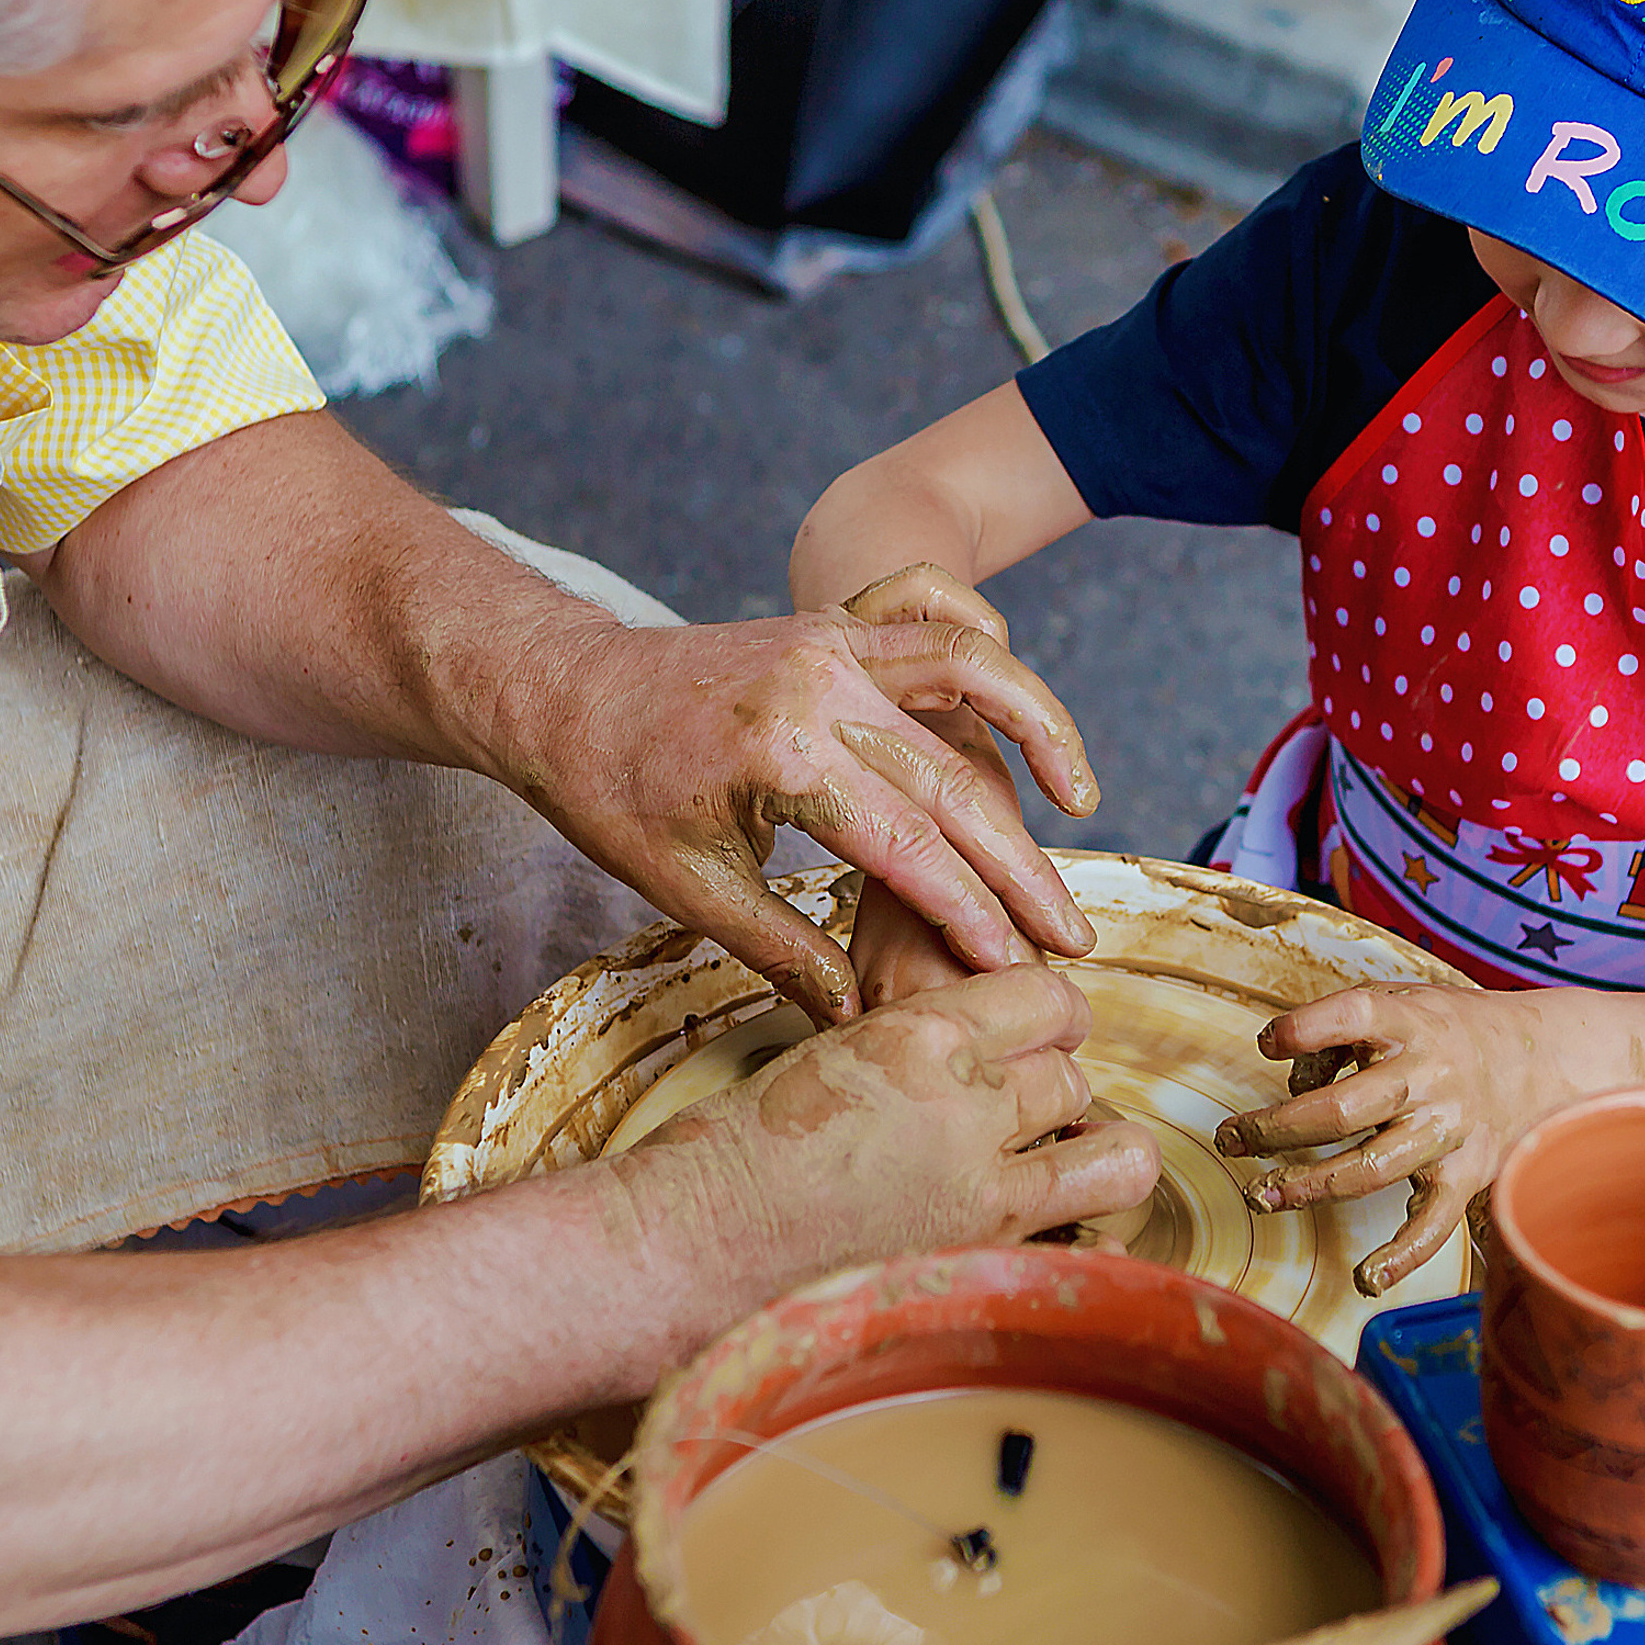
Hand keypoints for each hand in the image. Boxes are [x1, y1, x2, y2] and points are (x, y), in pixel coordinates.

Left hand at [497, 565, 1100, 1023]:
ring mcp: (832, 644)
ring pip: (970, 684)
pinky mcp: (834, 626)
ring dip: (1039, 738)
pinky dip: (992, 666)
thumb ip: (781, 949)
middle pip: (956, 783)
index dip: (969, 915)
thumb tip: (858, 1017)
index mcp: (782, 756)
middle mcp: (818, 687)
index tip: (1013, 968)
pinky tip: (1024, 716)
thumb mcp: (687, 887)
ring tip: (1083, 802)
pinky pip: (936, 630)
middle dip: (1020, 867)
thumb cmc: (610, 793)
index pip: (908, 849)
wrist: (561, 687)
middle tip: (1072, 931)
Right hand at [621, 967, 1157, 1309]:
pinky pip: (1087, 1221)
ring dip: (1089, 1148)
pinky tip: (1046, 1225)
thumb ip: (913, 1052)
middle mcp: (964, 1095)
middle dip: (1054, 1087)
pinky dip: (1080, 1220)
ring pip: (1110, 1145)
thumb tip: (972, 1058)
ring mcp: (982, 1182)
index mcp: (918, 1029)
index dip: (1050, 1016)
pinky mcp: (984, 1255)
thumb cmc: (731, 1154)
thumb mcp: (830, 1058)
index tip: (1039, 1036)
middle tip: (1020, 1113)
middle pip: (1073, 1070)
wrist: (689, 1246)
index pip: (1046, 996)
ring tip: (1054, 1162)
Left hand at [1213, 983, 1575, 1293]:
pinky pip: (1433, 1224)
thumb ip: (1338, 1029)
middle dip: (1275, 1129)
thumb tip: (1291, 1077)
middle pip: (1342, 1110)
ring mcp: (1447, 1130)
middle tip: (1230, 1140)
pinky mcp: (1466, 1174)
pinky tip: (1366, 1277)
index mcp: (1409, 1024)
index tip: (1267, 1043)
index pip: (1353, 1016)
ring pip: (1371, 1168)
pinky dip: (1402, 1256)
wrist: (1542, 1057)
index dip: (1303, 1030)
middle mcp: (1428, 1077)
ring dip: (1309, 1187)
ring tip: (1260, 1194)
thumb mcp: (1398, 1003)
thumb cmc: (1445, 1030)